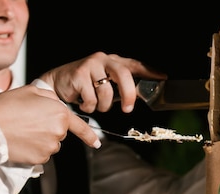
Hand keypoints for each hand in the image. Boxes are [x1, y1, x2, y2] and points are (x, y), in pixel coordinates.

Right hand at [0, 85, 100, 163]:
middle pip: (60, 131)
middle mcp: (59, 132)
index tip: (97, 143)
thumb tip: (56, 103)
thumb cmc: (7, 107)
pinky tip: (21, 141)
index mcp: (60, 113)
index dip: (90, 135)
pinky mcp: (40, 159)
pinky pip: (41, 154)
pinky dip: (34, 149)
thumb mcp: (30, 91)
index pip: (80, 126)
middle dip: (48, 127)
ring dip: (41, 138)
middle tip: (28, 120)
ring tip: (22, 130)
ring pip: (51, 143)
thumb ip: (49, 96)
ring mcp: (50, 147)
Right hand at [38, 51, 166, 113]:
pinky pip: (92, 99)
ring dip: (102, 106)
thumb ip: (121, 87)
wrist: (56, 83)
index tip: (163, 78)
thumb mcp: (105, 83)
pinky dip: (89, 107)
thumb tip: (141, 95)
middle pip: (124, 75)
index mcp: (113, 61)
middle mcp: (103, 59)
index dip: (149, 71)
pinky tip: (82, 102)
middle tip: (128, 109)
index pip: (135, 64)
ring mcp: (90, 65)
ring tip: (95, 103)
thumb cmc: (85, 86)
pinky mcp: (78, 74)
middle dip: (128, 94)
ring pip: (107, 93)